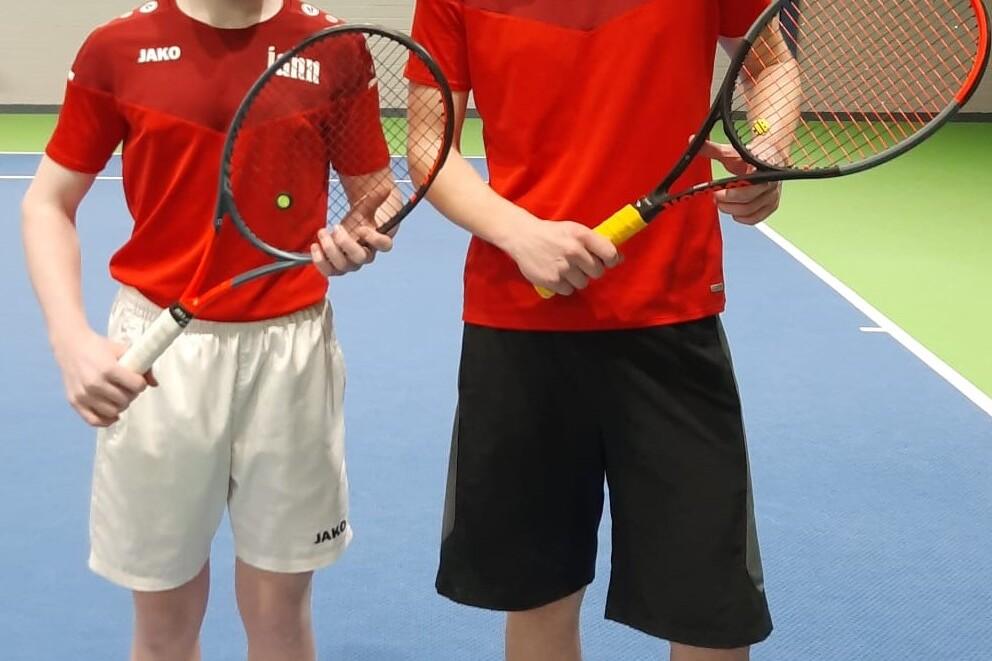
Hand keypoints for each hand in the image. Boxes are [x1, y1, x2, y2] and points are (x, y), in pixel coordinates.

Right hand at [52, 327, 155, 426]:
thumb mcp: (122, 350)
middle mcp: (95, 384)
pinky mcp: (74, 402)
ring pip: (113, 412)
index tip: (137, 381)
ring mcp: (83, 395)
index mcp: (108, 369)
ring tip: (118, 396)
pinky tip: (112, 413)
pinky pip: (94, 421)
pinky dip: (106, 420)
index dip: (140, 384)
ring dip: (120, 406)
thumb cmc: (98, 348)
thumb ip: (142, 366)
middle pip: (125, 400)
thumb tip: (154, 384)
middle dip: (131, 394)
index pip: (136, 386)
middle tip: (127, 387)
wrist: (70, 346)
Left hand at [311, 188, 395, 276]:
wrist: (351, 228)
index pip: (384, 246)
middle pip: (360, 258)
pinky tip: (315, 246)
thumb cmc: (363, 218)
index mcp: (378, 242)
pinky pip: (328, 271)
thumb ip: (376, 199)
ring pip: (342, 266)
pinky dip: (319, 261)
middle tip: (336, 226)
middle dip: (345, 243)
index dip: (374, 239)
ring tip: (322, 232)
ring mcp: (350, 264)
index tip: (362, 227)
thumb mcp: (369, 206)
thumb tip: (385, 188)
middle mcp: (365, 256)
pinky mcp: (335, 267)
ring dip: (329, 250)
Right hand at [502, 217, 620, 296]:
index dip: (611, 260)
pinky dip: (564, 285)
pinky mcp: (552, 280)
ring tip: (565, 268)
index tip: (608, 262)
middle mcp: (574, 251)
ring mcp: (562, 267)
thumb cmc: (552, 234)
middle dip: (591, 270)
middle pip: (598, 272)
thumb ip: (596, 243)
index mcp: (581, 235)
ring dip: (576, 278)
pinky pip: (568, 290)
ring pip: (583, 283)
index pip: (609, 253)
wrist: (522, 237)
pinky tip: (556, 274)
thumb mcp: (574, 230)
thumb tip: (619, 258)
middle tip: (579, 264)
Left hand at [698, 138, 782, 225]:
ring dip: (732, 210)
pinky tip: (735, 213)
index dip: (729, 193)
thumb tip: (692, 140)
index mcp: (762, 166)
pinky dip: (744, 218)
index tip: (715, 192)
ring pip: (750, 211)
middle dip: (727, 203)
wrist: (770, 156)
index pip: (747, 185)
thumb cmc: (750, 154)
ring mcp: (772, 194)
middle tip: (715, 198)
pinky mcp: (772, 204)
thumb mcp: (731, 151)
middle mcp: (771, 182)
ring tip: (722, 204)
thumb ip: (712, 149)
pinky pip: (757, 218)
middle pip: (747, 201)